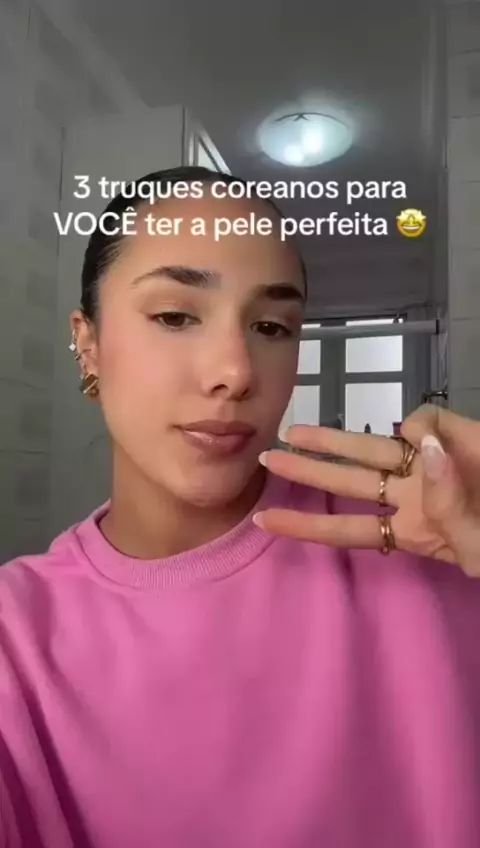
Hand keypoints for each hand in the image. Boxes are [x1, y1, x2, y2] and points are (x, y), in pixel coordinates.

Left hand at [254, 405, 479, 576]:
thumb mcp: (477, 547)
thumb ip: (450, 510)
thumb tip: (424, 451)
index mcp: (414, 529)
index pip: (349, 529)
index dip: (307, 524)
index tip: (263, 519)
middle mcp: (412, 494)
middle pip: (348, 482)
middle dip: (306, 472)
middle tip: (264, 459)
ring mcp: (430, 463)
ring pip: (372, 446)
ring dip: (333, 439)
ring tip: (295, 431)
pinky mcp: (453, 434)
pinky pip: (421, 422)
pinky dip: (418, 426)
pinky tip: (435, 440)